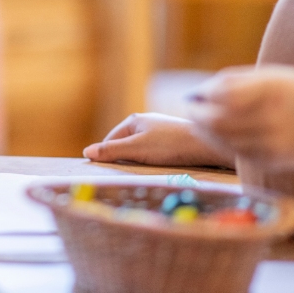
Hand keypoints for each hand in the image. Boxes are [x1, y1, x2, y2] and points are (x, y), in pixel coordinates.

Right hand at [83, 112, 233, 167]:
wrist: (206, 145)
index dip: (108, 157)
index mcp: (132, 120)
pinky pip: (154, 151)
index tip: (109, 173)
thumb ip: (112, 151)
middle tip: (130, 174)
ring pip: (140, 149)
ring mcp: (159, 129)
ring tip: (147, 171)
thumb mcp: (136, 150)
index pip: (110, 141)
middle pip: (124, 144)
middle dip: (125, 160)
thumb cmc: (170, 146)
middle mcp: (145, 121)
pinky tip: (160, 167)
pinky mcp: (172, 138)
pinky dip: (153, 160)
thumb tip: (87, 152)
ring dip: (140, 161)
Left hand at [186, 65, 293, 169]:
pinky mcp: (274, 161)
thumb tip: (199, 93)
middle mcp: (273, 118)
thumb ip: (236, 81)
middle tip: (191, 109)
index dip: (203, 95)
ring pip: (222, 140)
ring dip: (204, 131)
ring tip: (200, 121)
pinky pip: (237, 153)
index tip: (197, 94)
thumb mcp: (274, 75)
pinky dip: (221, 144)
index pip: (222, 94)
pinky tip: (218, 135)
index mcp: (272, 90)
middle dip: (197, 115)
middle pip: (216, 121)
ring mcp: (274, 143)